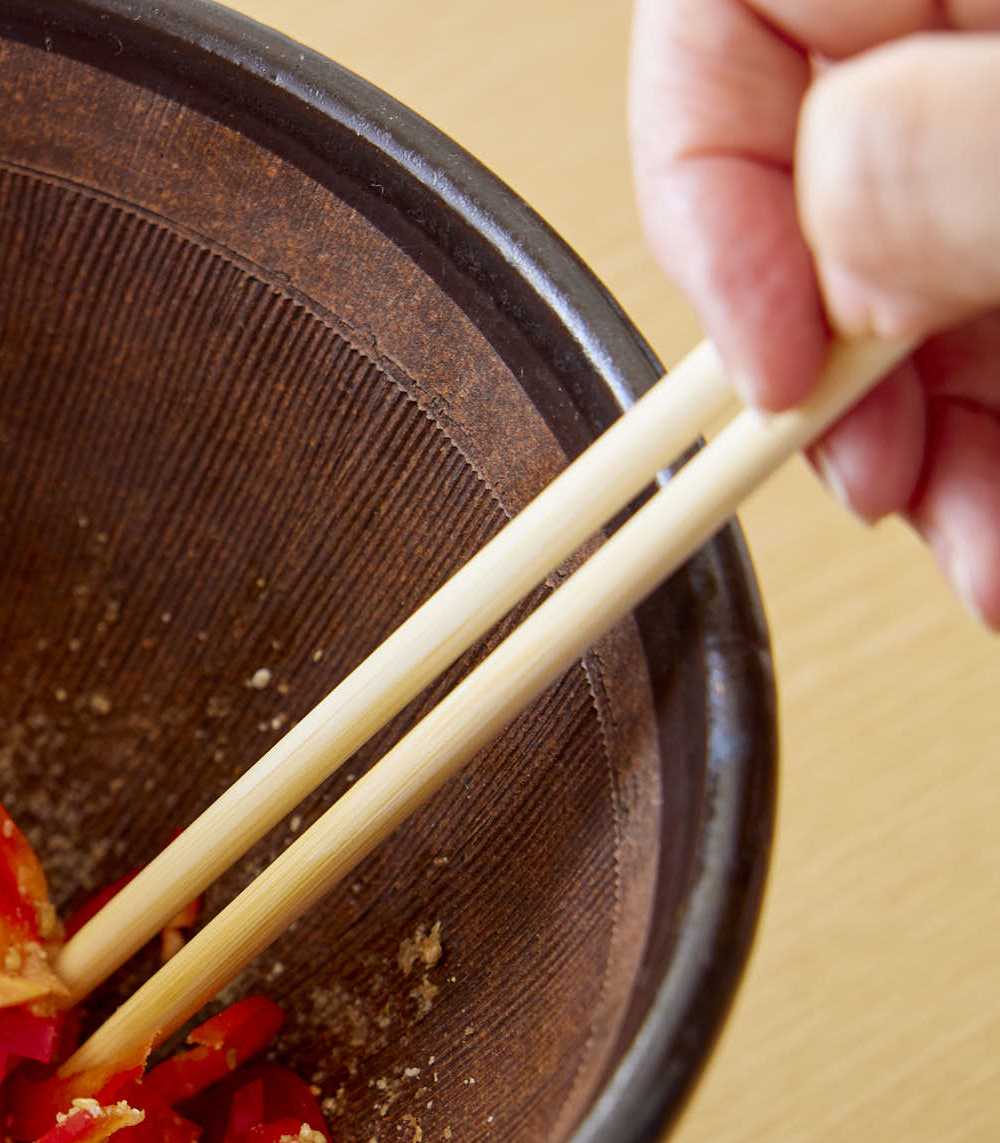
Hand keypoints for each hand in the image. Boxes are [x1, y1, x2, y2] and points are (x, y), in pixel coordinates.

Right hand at [631, 0, 999, 623]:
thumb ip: (936, 150)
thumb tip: (821, 264)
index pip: (715, 26)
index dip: (705, 217)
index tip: (771, 375)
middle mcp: (971, 19)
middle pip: (815, 186)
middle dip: (840, 377)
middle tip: (875, 490)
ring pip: (920, 279)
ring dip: (933, 444)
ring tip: (979, 554)